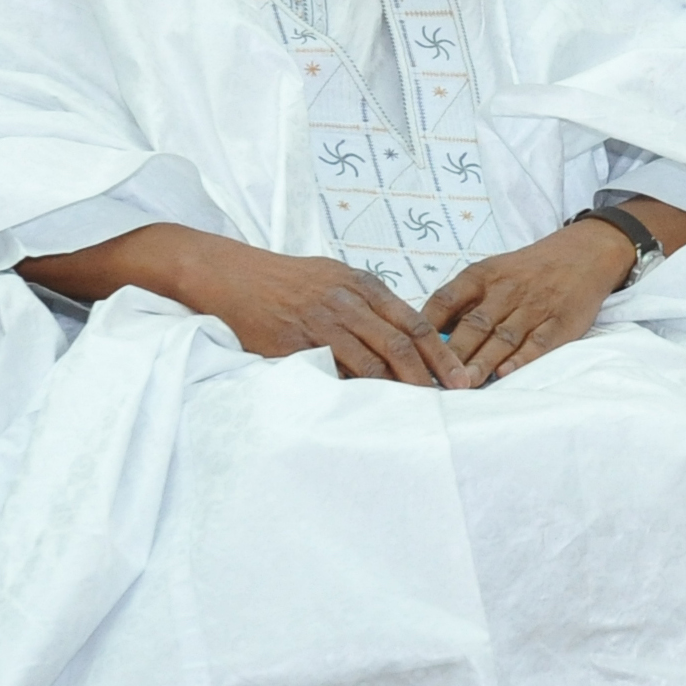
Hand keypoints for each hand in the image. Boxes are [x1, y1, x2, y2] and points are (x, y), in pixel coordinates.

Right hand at [18, 225, 470, 386]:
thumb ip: (366, 305)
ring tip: (420, 412)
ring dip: (399, 389)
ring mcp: (317, 321)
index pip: (415, 322)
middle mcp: (345, 300)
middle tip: (453, 402)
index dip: (442, 353)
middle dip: (432, 376)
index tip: (462, 377)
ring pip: (371, 360)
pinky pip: (331, 371)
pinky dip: (356, 390)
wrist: (223, 272)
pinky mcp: (290, 343)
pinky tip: (371, 408)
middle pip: (402, 343)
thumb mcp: (331, 278)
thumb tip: (404, 338)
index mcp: (360, 284)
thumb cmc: (281, 280)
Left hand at [423, 224, 632, 383]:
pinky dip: (522, 359)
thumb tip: (426, 335)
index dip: (426, 326)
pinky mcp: (561, 322)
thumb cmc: (526, 271)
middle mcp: (507, 290)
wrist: (583, 254)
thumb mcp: (490, 272)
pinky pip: (539, 342)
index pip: (446, 299)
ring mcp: (535, 307)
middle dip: (453, 353)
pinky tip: (505, 374)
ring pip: (503, 337)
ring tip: (463, 385)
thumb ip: (461, 301)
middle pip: (474, 324)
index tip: (410, 351)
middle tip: (434, 378)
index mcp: (482, 275)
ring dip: (482, 362)